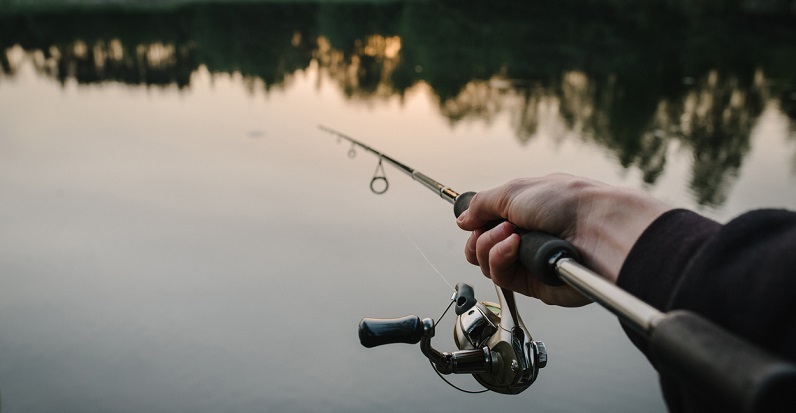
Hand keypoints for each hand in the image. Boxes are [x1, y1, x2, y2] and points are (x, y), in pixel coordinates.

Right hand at [456, 174, 669, 306]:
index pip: (486, 224)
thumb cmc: (567, 203)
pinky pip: (501, 278)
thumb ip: (482, 204)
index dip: (476, 223)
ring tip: (512, 235)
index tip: (474, 219)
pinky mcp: (534, 285)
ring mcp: (528, 262)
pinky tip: (514, 247)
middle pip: (480, 247)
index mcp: (524, 213)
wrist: (598, 230)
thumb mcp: (515, 191)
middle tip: (496, 228)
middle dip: (480, 236)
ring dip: (490, 246)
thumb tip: (462, 220)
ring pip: (486, 264)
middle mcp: (525, 238)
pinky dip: (500, 260)